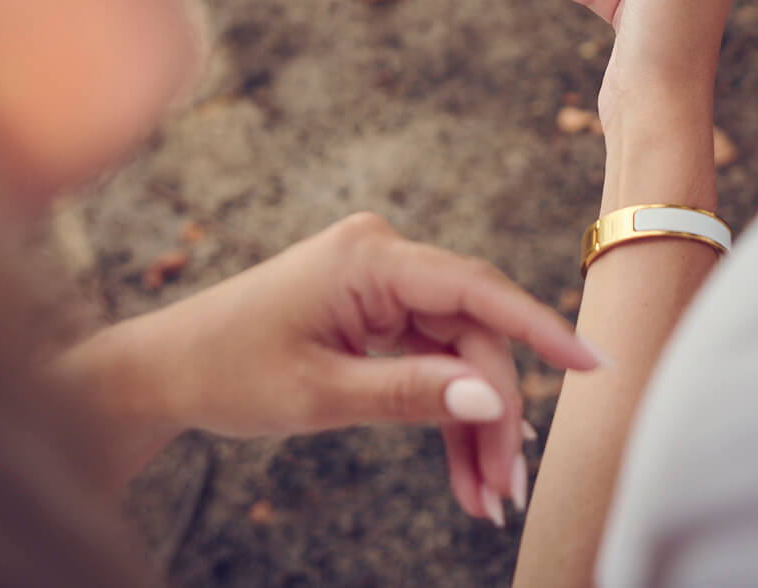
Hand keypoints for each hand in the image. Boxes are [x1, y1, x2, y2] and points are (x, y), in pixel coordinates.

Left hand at [60, 213, 599, 524]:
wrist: (167, 370)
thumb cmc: (230, 370)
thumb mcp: (321, 394)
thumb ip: (410, 392)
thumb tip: (491, 394)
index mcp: (370, 259)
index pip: (475, 289)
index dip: (538, 327)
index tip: (591, 365)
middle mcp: (384, 258)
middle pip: (470, 336)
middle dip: (492, 414)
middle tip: (504, 490)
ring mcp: (380, 283)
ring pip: (456, 354)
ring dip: (472, 423)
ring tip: (484, 498)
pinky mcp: (375, 310)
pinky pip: (428, 359)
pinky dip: (442, 411)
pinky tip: (461, 471)